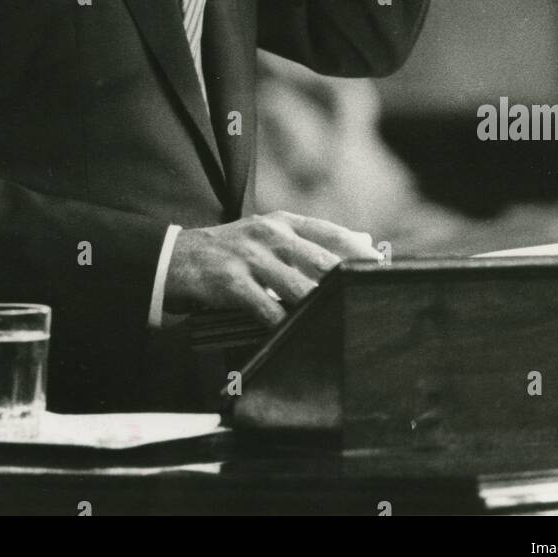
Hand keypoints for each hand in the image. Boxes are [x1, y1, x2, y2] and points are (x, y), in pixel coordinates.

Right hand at [163, 210, 380, 325]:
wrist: (176, 258)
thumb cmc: (230, 250)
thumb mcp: (268, 234)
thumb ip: (311, 239)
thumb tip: (360, 240)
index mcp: (281, 222)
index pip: (330, 232)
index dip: (358, 250)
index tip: (381, 266)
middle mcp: (269, 235)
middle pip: (321, 260)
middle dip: (347, 282)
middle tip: (368, 300)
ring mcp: (251, 257)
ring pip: (299, 287)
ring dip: (321, 307)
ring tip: (340, 321)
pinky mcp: (232, 283)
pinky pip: (268, 309)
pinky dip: (285, 324)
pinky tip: (297, 334)